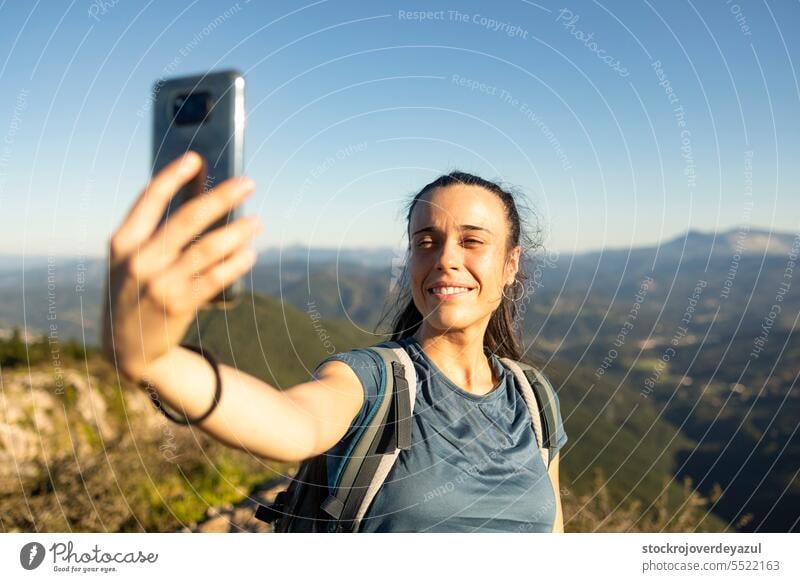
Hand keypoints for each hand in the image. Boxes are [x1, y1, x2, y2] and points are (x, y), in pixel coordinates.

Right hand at [101, 151, 259, 382]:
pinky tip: (250, 254)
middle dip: (221, 198)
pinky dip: (235, 264)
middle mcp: (139, 260)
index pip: (148, 199)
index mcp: (122, 242)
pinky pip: (215, 279)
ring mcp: (159, 284)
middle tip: (248, 184)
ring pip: (206, 250)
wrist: (126, 347)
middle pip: (187, 220)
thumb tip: (198, 196)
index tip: (196, 159)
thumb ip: (152, 233)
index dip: (172, 176)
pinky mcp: (179, 305)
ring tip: (257, 222)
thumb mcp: (130, 260)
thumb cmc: (134, 291)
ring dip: (237, 232)